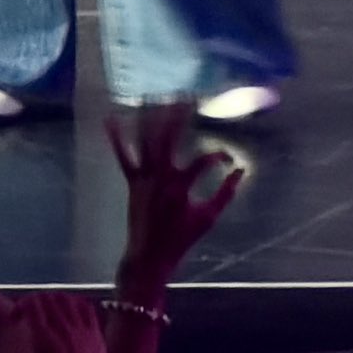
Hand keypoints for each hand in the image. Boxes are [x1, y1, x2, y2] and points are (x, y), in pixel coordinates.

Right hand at [0, 296, 116, 352]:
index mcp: (44, 340)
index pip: (32, 304)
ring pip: (66, 298)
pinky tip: (70, 313)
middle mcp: (63, 330)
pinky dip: (75, 304)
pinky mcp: (96, 335)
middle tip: (31, 313)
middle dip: (36, 301)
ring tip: (49, 311)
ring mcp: (81, 331)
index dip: (22, 304)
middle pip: (48, 297)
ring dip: (54, 299)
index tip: (17, 315)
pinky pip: (86, 307)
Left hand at [107, 105, 242, 301]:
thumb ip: (226, 194)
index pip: (204, 160)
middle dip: (177, 115)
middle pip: (169, 137)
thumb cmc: (181, 239)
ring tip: (153, 95)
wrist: (149, 257)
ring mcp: (144, 177)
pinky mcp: (133, 181)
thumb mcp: (207, 218)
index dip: (219, 156)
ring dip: (150, 118)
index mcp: (180, 186)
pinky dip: (116, 137)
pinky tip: (111, 118)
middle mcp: (160, 176)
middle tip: (187, 97)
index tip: (229, 159)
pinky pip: (123, 156)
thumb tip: (241, 171)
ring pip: (145, 140)